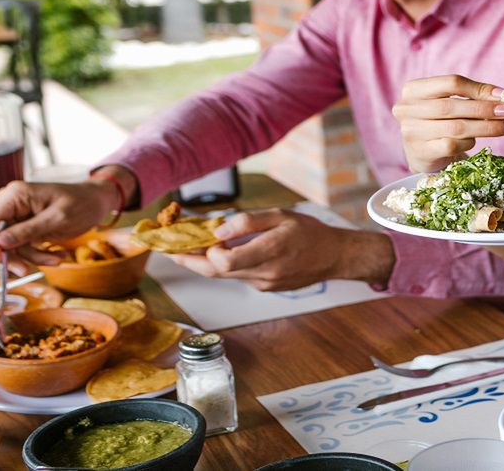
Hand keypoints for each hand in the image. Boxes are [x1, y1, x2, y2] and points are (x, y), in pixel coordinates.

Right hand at [0, 178, 120, 275]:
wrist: (97, 203)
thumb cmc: (82, 204)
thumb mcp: (58, 218)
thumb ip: (28, 230)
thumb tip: (0, 242)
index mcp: (16, 196)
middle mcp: (12, 205)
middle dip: (15, 256)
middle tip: (27, 271)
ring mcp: (19, 217)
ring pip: (13, 247)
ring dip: (34, 257)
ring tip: (58, 259)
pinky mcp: (27, 228)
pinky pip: (25, 248)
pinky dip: (40, 255)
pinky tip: (58, 255)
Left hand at [166, 208, 396, 290]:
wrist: (335, 257)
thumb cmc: (310, 232)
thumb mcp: (281, 216)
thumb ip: (248, 222)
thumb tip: (217, 231)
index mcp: (269, 252)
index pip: (222, 262)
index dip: (204, 251)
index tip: (197, 236)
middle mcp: (264, 274)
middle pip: (215, 272)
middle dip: (189, 260)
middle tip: (169, 249)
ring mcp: (264, 284)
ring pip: (225, 275)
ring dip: (207, 262)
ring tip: (190, 246)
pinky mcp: (266, 288)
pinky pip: (240, 276)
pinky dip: (227, 265)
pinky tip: (225, 252)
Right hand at [391, 74, 503, 171]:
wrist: (423, 154)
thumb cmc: (439, 123)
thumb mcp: (450, 103)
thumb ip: (471, 96)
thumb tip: (503, 96)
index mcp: (413, 89)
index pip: (451, 83)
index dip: (479, 89)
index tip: (503, 95)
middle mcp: (407, 109)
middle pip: (453, 106)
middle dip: (485, 109)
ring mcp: (411, 132)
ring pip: (456, 127)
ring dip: (486, 128)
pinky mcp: (420, 153)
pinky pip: (452, 145)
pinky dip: (468, 143)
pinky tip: (476, 142)